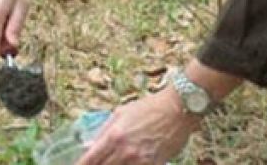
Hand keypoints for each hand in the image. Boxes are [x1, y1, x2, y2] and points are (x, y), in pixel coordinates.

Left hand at [75, 88, 200, 164]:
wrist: (177, 109)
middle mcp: (125, 151)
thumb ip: (103, 131)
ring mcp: (140, 161)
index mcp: (114, 136)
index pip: (90, 159)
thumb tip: (89, 146)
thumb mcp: (121, 113)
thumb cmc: (149, 107)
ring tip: (109, 163)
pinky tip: (125, 164)